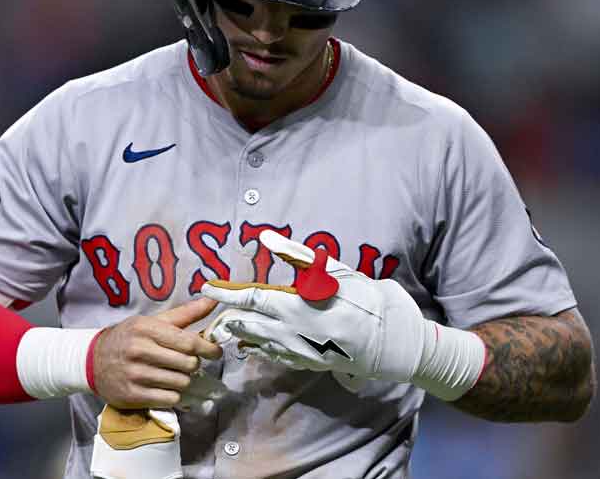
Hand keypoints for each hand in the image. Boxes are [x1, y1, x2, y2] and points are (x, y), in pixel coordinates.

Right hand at [91, 298, 223, 408]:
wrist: (92, 361)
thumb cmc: (128, 338)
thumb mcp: (151, 321)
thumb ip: (184, 313)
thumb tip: (213, 299)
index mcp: (146, 329)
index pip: (188, 342)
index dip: (208, 348)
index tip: (216, 352)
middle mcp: (139, 351)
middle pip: (188, 364)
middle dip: (193, 364)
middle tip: (186, 362)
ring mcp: (135, 375)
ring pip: (181, 383)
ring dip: (183, 380)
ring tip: (173, 374)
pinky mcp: (132, 396)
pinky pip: (169, 399)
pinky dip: (172, 395)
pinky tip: (164, 387)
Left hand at [201, 230, 431, 384]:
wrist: (392, 340)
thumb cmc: (364, 299)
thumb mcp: (333, 271)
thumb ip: (296, 255)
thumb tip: (266, 237)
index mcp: (295, 307)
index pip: (250, 299)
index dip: (226, 293)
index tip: (207, 286)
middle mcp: (291, 332)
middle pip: (248, 325)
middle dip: (228, 317)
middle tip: (212, 310)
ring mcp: (299, 352)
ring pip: (258, 344)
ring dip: (240, 335)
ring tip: (225, 328)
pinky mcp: (308, 363)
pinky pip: (275, 358)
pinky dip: (260, 350)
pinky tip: (252, 346)